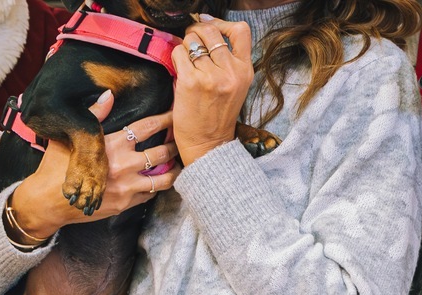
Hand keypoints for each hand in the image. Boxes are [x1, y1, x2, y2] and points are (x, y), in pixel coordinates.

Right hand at [10, 91, 180, 238]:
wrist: (48, 202)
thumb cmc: (56, 167)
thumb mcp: (71, 138)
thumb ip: (95, 116)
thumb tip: (108, 95)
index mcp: (112, 145)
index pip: (146, 127)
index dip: (165, 119)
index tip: (177, 114)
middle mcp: (123, 165)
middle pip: (161, 152)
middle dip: (176, 145)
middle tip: (184, 141)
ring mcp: (126, 186)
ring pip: (163, 178)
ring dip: (174, 170)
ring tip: (180, 164)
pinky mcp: (126, 204)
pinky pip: (150, 194)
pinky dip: (157, 187)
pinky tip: (161, 181)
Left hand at [171, 15, 253, 164]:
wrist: (208, 144)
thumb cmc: (218, 115)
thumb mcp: (236, 86)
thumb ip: (228, 62)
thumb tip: (208, 31)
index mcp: (245, 71)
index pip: (241, 31)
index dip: (223, 24)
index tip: (211, 27)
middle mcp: (231, 71)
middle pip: (211, 31)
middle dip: (198, 30)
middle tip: (192, 40)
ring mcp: (211, 76)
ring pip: (192, 40)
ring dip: (186, 45)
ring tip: (186, 59)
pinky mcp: (190, 82)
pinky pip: (179, 53)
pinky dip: (176, 57)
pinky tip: (180, 70)